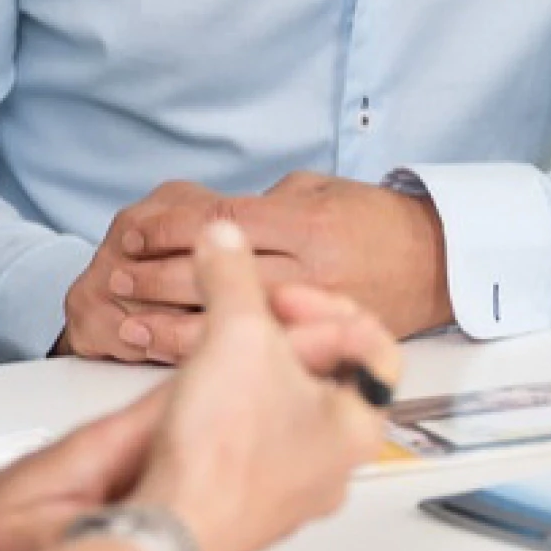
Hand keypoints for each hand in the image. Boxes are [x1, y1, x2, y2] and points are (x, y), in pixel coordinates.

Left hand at [59, 173, 450, 361]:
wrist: (435, 264)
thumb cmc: (376, 223)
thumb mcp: (319, 192)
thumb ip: (262, 206)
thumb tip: (205, 220)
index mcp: (306, 227)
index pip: (220, 225)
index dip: (167, 230)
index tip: (132, 234)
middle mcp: (309, 272)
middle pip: (213, 277)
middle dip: (153, 277)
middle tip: (115, 278)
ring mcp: (314, 317)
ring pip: (226, 327)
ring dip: (167, 325)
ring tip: (127, 323)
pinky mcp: (320, 349)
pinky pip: (252, 358)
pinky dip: (205, 356)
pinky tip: (171, 354)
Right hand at [129, 220, 383, 550]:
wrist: (168, 528)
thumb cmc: (222, 455)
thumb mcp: (237, 333)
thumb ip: (232, 276)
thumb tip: (224, 240)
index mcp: (357, 427)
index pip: (374, 346)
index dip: (327, 305)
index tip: (281, 296)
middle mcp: (331, 465)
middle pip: (324, 375)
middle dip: (283, 334)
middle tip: (248, 317)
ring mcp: (286, 487)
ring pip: (282, 408)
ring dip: (251, 368)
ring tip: (217, 351)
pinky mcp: (241, 499)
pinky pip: (246, 438)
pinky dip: (225, 405)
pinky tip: (193, 396)